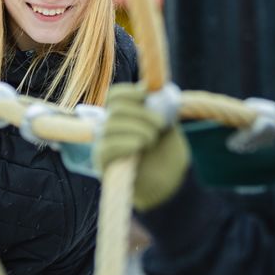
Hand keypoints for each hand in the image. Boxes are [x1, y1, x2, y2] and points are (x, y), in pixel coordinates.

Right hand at [96, 83, 190, 210]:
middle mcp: (111, 128)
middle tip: (160, 125)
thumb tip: (150, 88)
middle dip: (141, 113)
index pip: (115, 95)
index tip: (147, 95)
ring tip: (152, 140)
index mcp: (125, 116)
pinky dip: (125, 142)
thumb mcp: (169, 126)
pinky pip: (106, 147)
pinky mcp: (103, 163)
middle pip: (115, 109)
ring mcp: (105, 145)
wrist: (171, 185)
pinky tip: (140, 146)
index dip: (130, 92)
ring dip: (137, 129)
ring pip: (111, 126)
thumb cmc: (168, 155)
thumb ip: (159, 107)